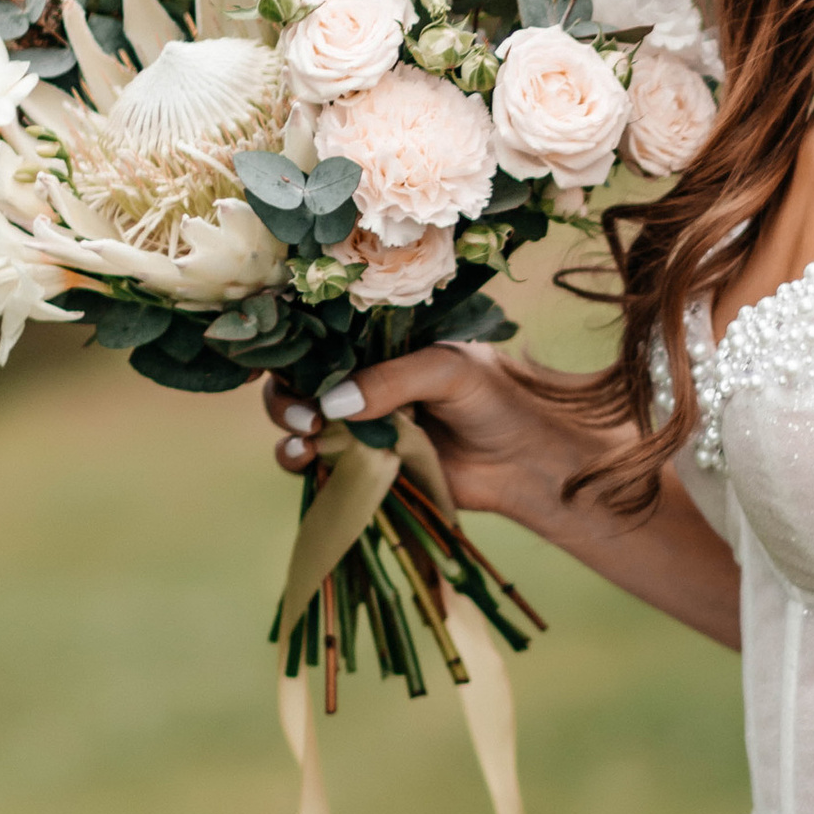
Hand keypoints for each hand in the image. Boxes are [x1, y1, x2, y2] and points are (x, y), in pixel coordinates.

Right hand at [261, 345, 590, 526]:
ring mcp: (361, 428)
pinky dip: (301, 463)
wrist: (526, 464)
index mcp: (380, 350)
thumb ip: (394, 380)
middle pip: (300, 385)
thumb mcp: (449, 372)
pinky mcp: (365, 469)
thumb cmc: (496, 402)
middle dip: (287, 399)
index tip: (286, 371)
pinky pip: (321, 466)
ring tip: (306, 441)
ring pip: (302, 425)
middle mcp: (363, 385)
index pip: (321, 344)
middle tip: (306, 418)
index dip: (295, 354)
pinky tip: (306, 463)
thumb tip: (332, 404)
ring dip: (289, 432)